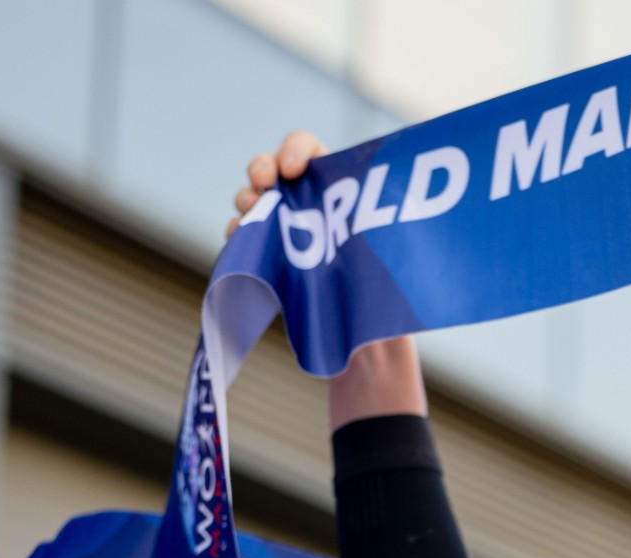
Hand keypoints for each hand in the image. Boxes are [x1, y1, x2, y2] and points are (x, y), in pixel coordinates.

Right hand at [228, 131, 426, 425]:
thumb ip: (380, 228)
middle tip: (265, 185)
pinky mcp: (267, 253)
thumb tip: (393, 211)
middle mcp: (305, 199)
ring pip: (253, 198)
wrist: (366, 335)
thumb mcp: (391, 255)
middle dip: (261, 169)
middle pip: (271, 167)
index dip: (295, 149)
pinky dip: (238, 233)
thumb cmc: (387, 288)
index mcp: (337, 185)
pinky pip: (243, 235)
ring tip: (251, 213)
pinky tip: (239, 240)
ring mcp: (282, 224)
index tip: (294, 168)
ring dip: (247, 200)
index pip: (308, 149)